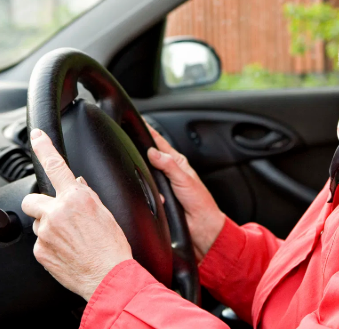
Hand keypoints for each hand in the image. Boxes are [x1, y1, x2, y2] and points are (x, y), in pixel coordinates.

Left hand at [21, 129, 131, 301]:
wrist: (108, 275)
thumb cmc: (112, 246)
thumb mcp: (106, 213)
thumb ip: (87, 195)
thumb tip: (77, 185)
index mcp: (77, 198)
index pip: (56, 166)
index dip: (44, 147)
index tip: (37, 136)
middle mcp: (57, 212)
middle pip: (33, 199)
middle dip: (42, 205)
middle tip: (57, 215)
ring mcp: (46, 233)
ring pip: (38, 222)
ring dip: (50, 226)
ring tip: (71, 239)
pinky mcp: (40, 251)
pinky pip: (41, 242)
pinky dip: (51, 244)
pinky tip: (68, 250)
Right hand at [146, 124, 224, 260]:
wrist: (201, 228)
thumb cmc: (200, 202)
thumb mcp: (184, 180)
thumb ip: (169, 165)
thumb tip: (153, 152)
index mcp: (177, 163)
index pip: (160, 143)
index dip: (149, 133)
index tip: (138, 122)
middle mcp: (167, 172)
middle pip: (147, 157)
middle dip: (137, 152)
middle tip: (125, 143)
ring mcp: (161, 186)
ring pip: (144, 175)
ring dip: (140, 176)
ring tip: (136, 172)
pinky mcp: (156, 199)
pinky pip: (144, 192)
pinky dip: (144, 193)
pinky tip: (147, 195)